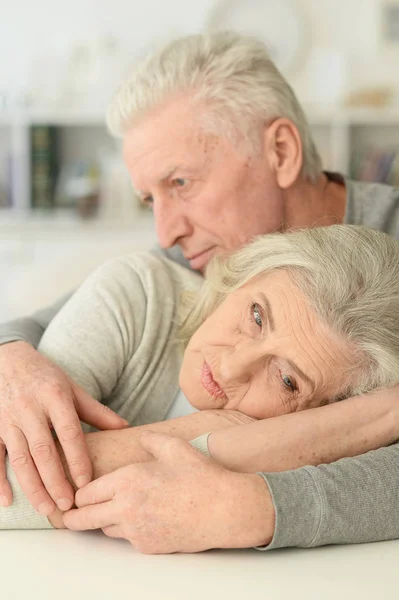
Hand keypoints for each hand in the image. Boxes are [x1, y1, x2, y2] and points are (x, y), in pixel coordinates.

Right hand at [0, 341, 127, 514]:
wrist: (5, 359)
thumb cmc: (44, 376)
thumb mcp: (71, 388)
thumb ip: (97, 411)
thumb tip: (125, 428)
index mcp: (54, 397)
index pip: (69, 432)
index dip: (78, 459)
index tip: (87, 483)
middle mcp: (30, 408)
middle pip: (44, 450)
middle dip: (56, 481)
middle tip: (69, 505)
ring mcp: (8, 419)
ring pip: (20, 459)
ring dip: (33, 487)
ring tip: (47, 509)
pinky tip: (8, 501)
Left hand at [63, 431, 274, 553]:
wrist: (225, 510)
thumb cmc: (201, 477)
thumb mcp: (174, 447)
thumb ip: (150, 439)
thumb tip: (141, 437)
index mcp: (128, 480)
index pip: (86, 492)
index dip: (79, 492)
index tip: (77, 493)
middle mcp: (126, 508)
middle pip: (84, 518)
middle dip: (73, 517)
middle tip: (66, 515)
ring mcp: (136, 531)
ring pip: (105, 529)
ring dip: (105, 521)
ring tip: (117, 509)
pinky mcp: (148, 547)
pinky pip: (129, 539)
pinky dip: (130, 530)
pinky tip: (148, 517)